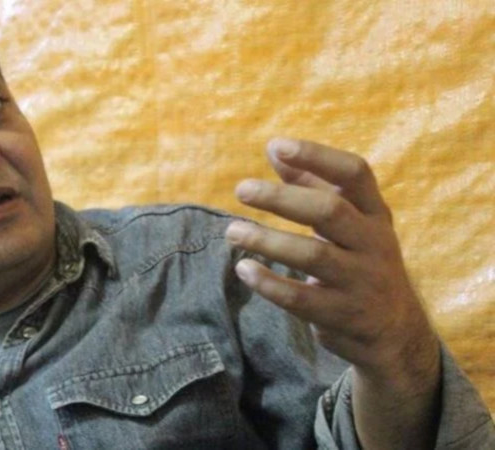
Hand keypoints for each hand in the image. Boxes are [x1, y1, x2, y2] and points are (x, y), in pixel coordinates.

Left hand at [225, 138, 438, 382]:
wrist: (394, 328)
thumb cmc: (360, 258)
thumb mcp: (349, 220)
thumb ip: (312, 184)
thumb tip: (274, 148)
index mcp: (374, 212)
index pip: (354, 173)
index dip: (317, 155)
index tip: (277, 146)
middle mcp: (374, 243)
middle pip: (329, 212)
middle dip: (281, 198)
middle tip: (241, 189)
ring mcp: (362, 281)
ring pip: (314, 257)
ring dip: (268, 241)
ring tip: (232, 231)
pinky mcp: (344, 315)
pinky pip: (302, 299)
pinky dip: (269, 283)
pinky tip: (243, 269)